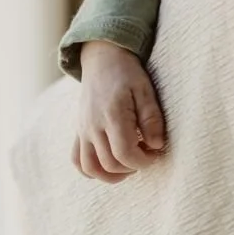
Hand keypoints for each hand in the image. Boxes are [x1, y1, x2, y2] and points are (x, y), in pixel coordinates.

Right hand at [72, 41, 167, 180]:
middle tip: (146, 153)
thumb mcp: (146, 90)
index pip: (125, 153)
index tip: (155, 153)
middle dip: (133, 166)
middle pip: (110, 163)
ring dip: (112, 175)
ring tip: (129, 165)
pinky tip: (109, 166)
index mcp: (112, 115)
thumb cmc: (127, 74)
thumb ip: (152, 118)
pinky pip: (77, 160)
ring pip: (91, 167)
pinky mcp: (78, 131)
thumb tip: (156, 144)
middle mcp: (93, 125)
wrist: (102, 59)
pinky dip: (91, 170)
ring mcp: (82, 130)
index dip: (144, 161)